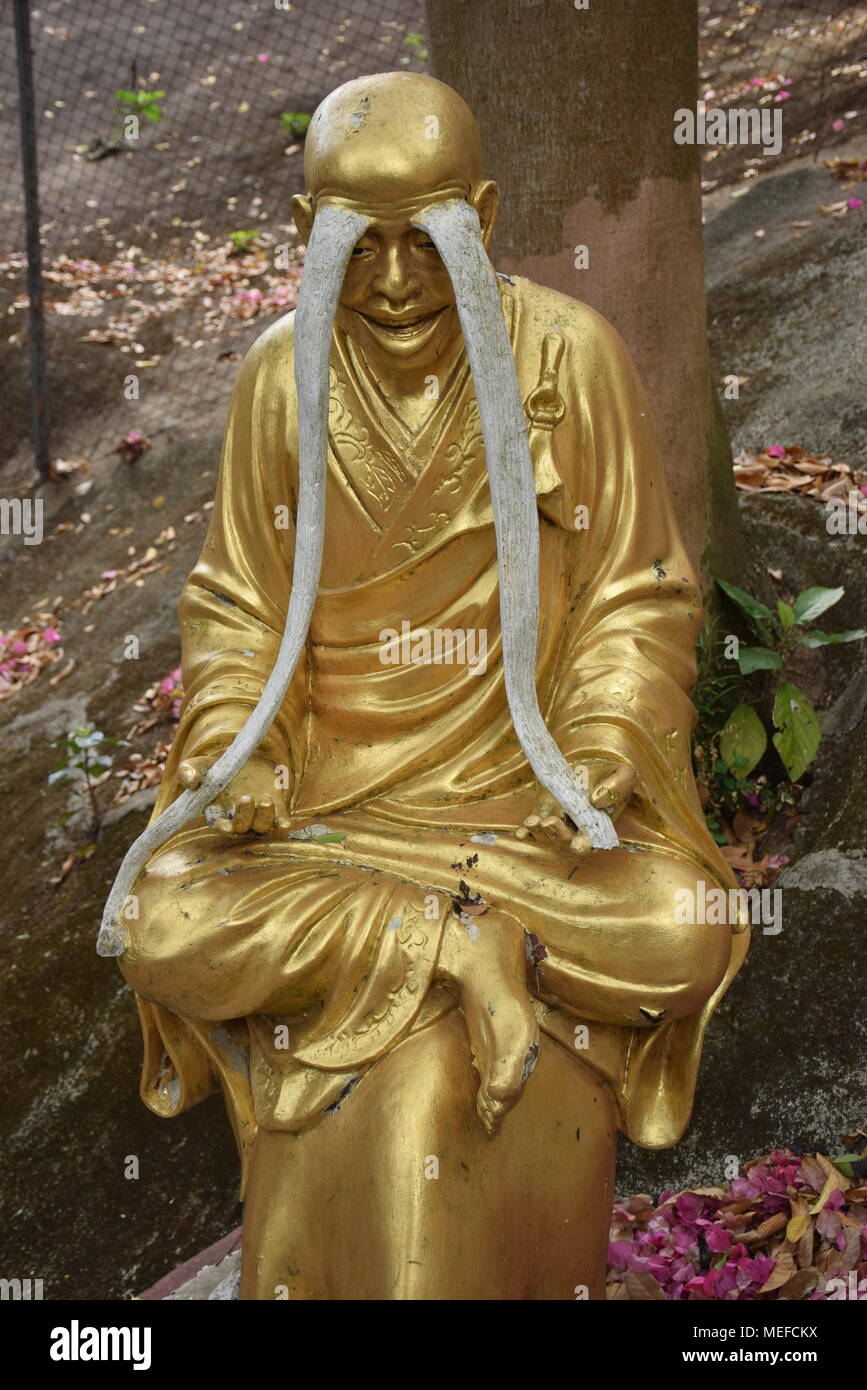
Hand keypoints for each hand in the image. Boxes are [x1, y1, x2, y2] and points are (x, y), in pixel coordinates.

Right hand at [177, 752, 289, 835]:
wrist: (244, 756)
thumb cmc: (216, 766)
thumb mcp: (198, 764)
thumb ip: (188, 772)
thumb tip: (191, 781)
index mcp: (218, 812)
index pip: (220, 826)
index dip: (223, 827)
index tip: (223, 824)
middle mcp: (238, 817)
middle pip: (242, 828)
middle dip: (244, 818)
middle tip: (246, 799)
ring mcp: (258, 813)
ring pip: (262, 826)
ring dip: (264, 818)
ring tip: (265, 801)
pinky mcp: (276, 806)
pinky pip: (281, 821)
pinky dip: (283, 823)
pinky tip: (285, 822)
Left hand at [515, 758, 636, 853]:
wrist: (590, 764)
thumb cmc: (610, 774)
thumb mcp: (623, 774)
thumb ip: (617, 787)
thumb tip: (595, 801)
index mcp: (599, 827)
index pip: (591, 843)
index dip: (582, 845)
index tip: (577, 843)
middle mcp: (576, 831)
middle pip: (564, 844)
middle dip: (556, 836)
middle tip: (549, 821)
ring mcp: (558, 824)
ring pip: (546, 838)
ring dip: (538, 833)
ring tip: (534, 820)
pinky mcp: (543, 814)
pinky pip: (532, 829)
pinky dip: (526, 832)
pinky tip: (521, 832)